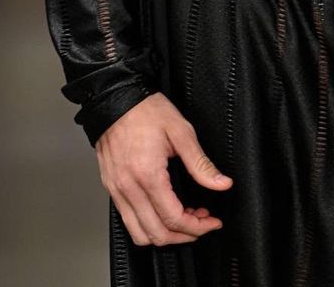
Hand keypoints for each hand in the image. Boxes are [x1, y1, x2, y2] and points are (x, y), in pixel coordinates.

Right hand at [96, 92, 233, 246]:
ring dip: (165, 234)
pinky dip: (148, 225)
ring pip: (139, 234)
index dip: (197, 227)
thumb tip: (222, 183)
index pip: (174, 218)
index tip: (212, 222)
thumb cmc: (146, 111)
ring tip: (185, 219)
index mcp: (147, 175)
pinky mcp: (111, 189)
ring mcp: (117, 191)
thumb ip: (201, 164)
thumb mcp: (181, 132)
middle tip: (202, 222)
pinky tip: (164, 210)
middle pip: (157, 234)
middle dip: (184, 235)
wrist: (115, 99)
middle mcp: (128, 188)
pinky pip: (128, 220)